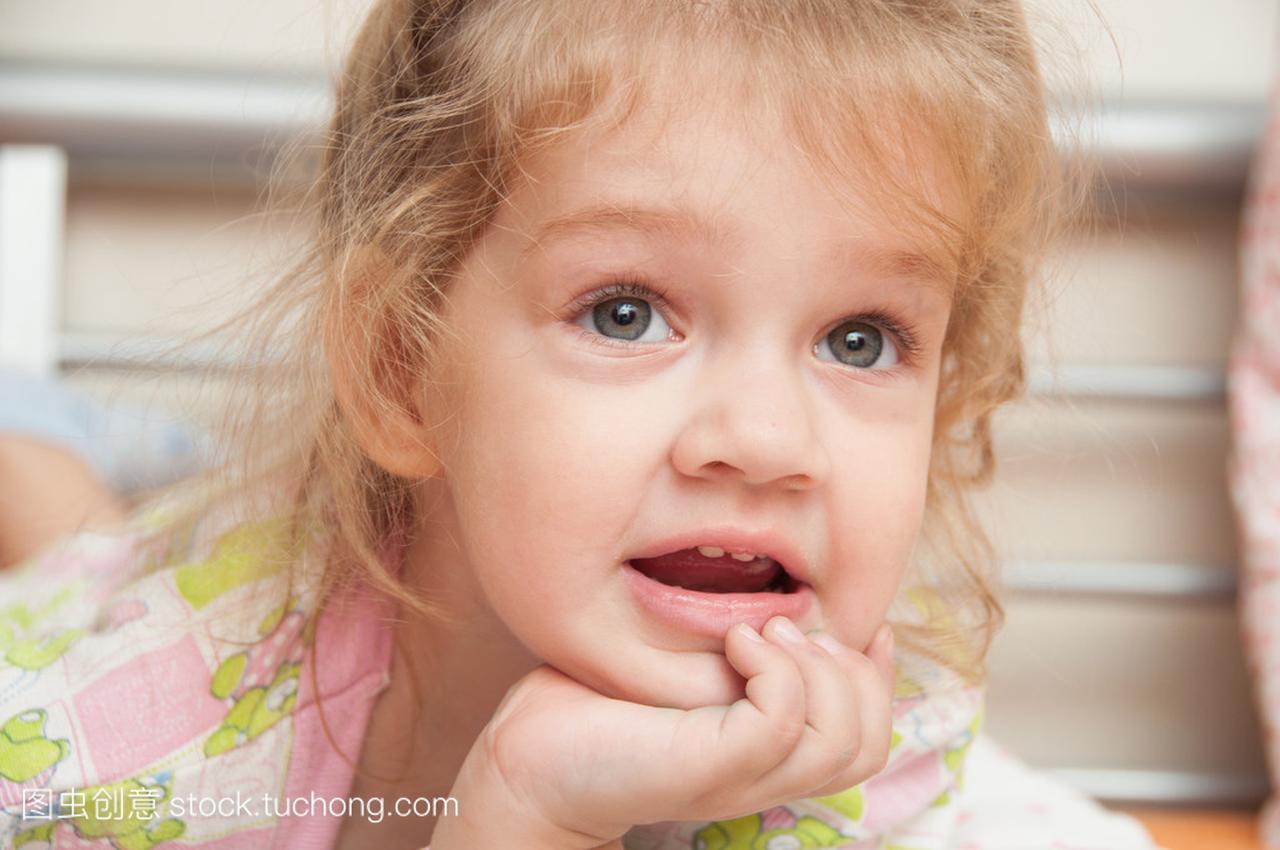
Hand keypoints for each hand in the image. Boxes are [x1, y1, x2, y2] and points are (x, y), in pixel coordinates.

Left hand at [431, 616, 895, 848]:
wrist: (528, 761)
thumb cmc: (597, 709)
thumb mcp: (687, 672)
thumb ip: (737, 653)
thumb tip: (779, 605)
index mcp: (767, 758)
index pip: (865, 743)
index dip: (878, 683)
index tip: (864, 629)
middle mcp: (763, 777)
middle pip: (866, 746)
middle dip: (855, 675)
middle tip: (788, 626)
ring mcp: (738, 777)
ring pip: (841, 742)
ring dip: (818, 669)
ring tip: (761, 630)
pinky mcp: (708, 766)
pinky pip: (781, 723)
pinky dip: (775, 671)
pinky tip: (735, 641)